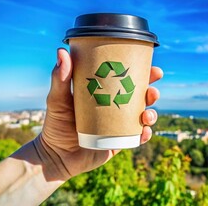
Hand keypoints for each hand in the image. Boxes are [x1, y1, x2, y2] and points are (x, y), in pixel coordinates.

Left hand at [34, 48, 162, 180]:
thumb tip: (61, 51)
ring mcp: (119, 127)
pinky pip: (137, 138)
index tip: (152, 68)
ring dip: (151, 114)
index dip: (143, 74)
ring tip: (146, 115)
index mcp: (106, 94)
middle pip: (141, 98)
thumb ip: (60, 78)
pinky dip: (144, 135)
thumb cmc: (55, 125)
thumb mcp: (58, 99)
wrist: (55, 156)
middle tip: (152, 91)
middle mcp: (115, 109)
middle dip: (152, 93)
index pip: (127, 80)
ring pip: (143, 117)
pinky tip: (144, 132)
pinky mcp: (119, 143)